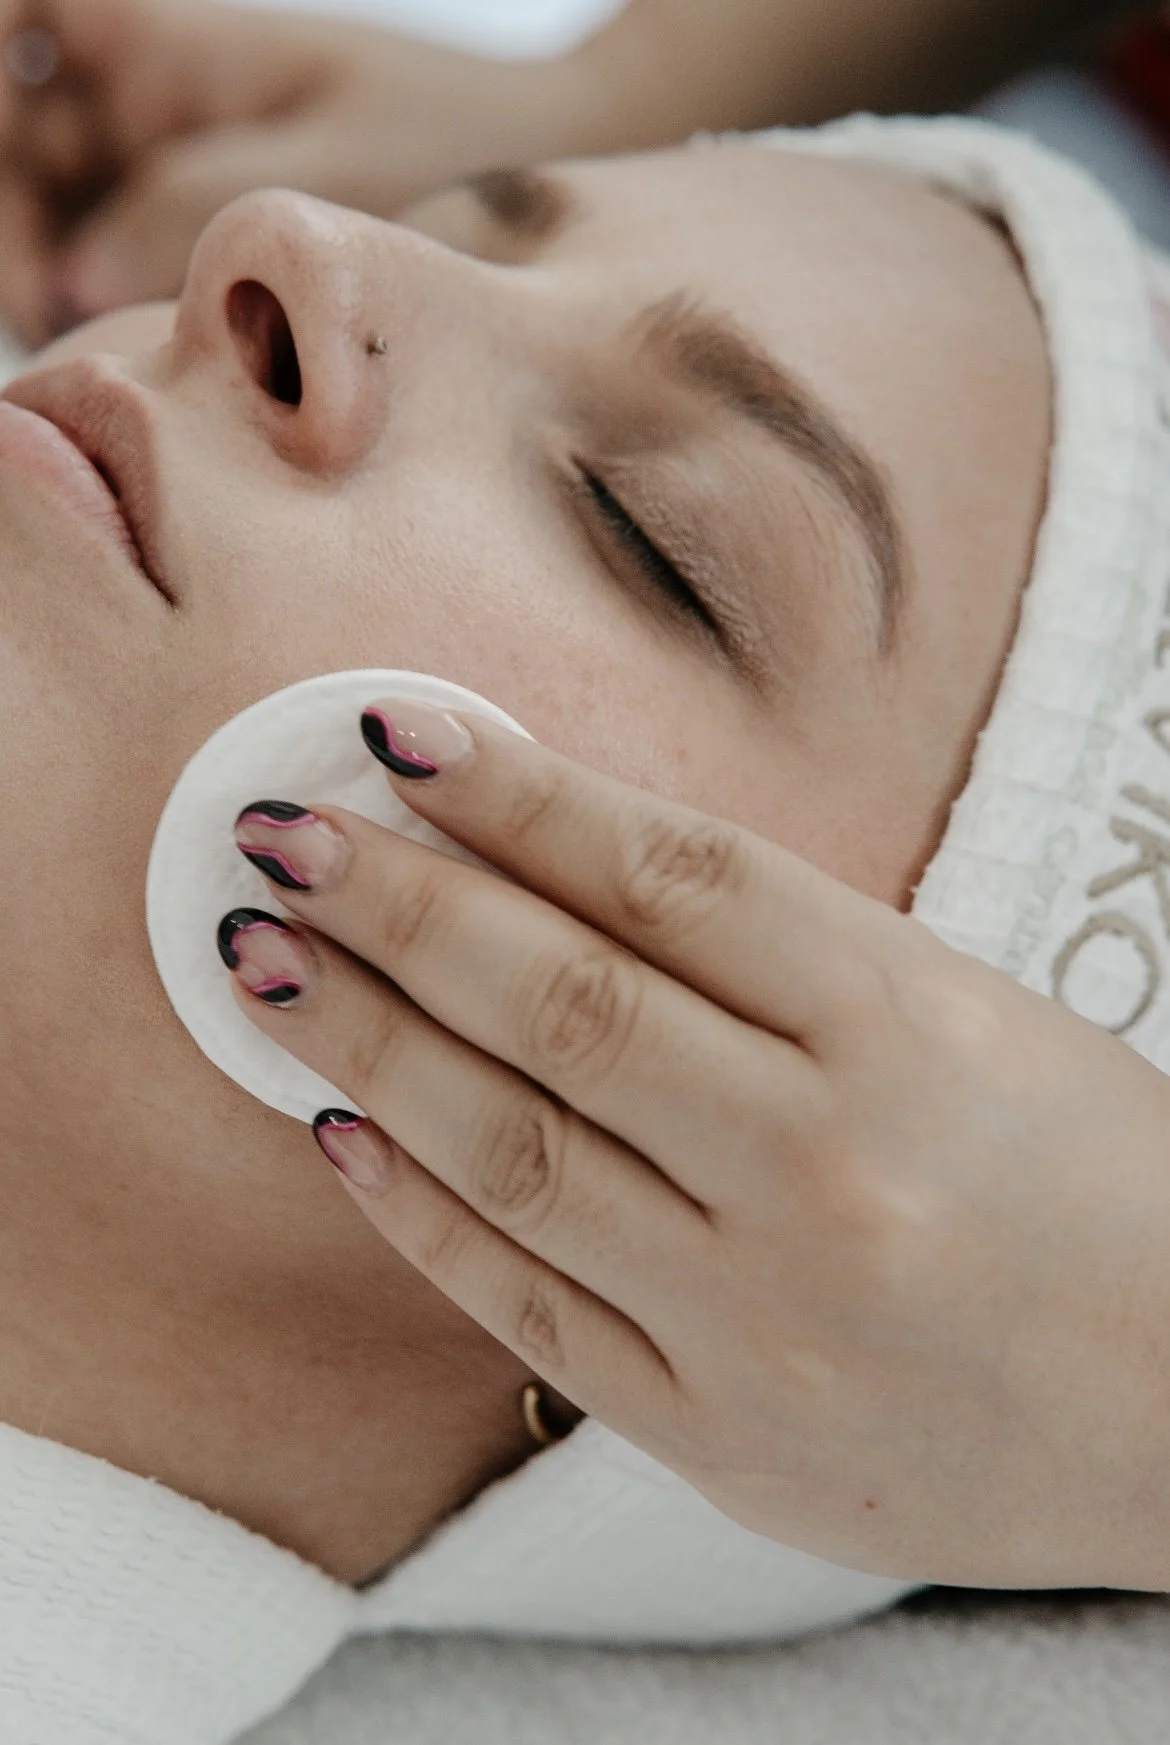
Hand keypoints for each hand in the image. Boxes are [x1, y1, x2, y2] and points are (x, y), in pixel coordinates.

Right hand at [0, 0, 598, 345]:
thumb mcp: (325, 169)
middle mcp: (148, 89)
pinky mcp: (190, 230)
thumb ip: (190, 207)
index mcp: (166, 36)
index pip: (16, 14)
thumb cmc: (450, 140)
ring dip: (42, 265)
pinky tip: (120, 339)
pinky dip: (93, 297)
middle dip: (12, 218)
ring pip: (50, 208)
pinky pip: (104, 258)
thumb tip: (73, 282)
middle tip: (44, 304)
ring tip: (79, 332)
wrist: (544, 160)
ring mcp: (163, 160)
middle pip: (16, 136)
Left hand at [224, 700, 1169, 1592]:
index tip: (398, 733)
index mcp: (909, 1026)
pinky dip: (415, 1209)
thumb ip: (780, 958)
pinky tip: (336, 1125)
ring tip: (262, 962)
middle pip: (560, 1000)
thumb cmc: (1100, 1185)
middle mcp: (824, 1163)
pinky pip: (526, 1306)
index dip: (517, 792)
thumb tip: (566, 870)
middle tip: (279, 835)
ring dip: (364, 1038)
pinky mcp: (719, 1428)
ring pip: (511, 1146)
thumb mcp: (967, 1018)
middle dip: (397, 902)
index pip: (668, 876)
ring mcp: (761, 1309)